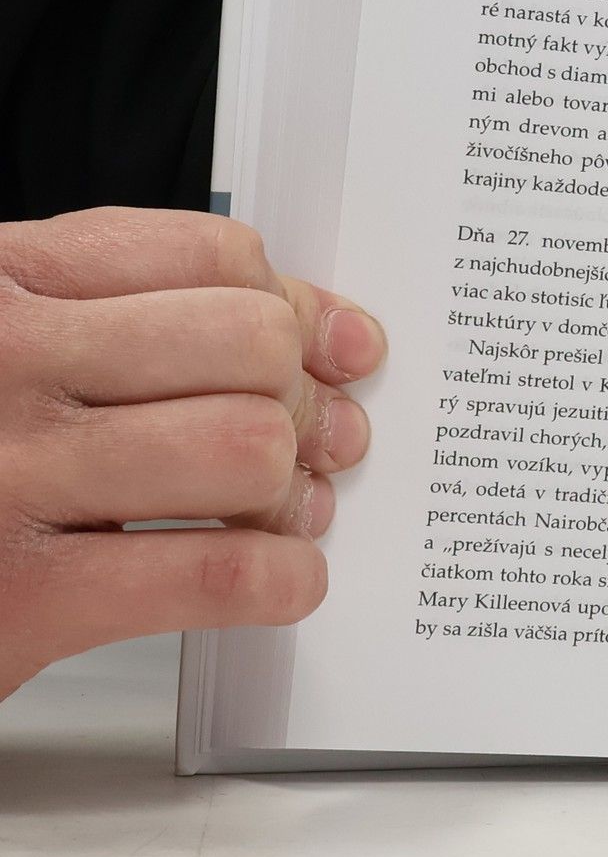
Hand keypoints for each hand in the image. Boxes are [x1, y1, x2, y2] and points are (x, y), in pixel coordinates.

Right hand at [0, 207, 384, 700]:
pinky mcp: (24, 600)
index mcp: (0, 285)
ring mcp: (9, 479)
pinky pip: (217, 570)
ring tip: (280, 510)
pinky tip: (278, 580)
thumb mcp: (2, 343)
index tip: (326, 346)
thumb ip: (126, 312)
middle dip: (302, 398)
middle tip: (309, 439)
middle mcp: (2, 365)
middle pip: (245, 345)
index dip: (294, 307)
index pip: (207, 256)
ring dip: (290, 488)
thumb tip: (322, 331)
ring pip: (243, 447)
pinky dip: (280, 579)